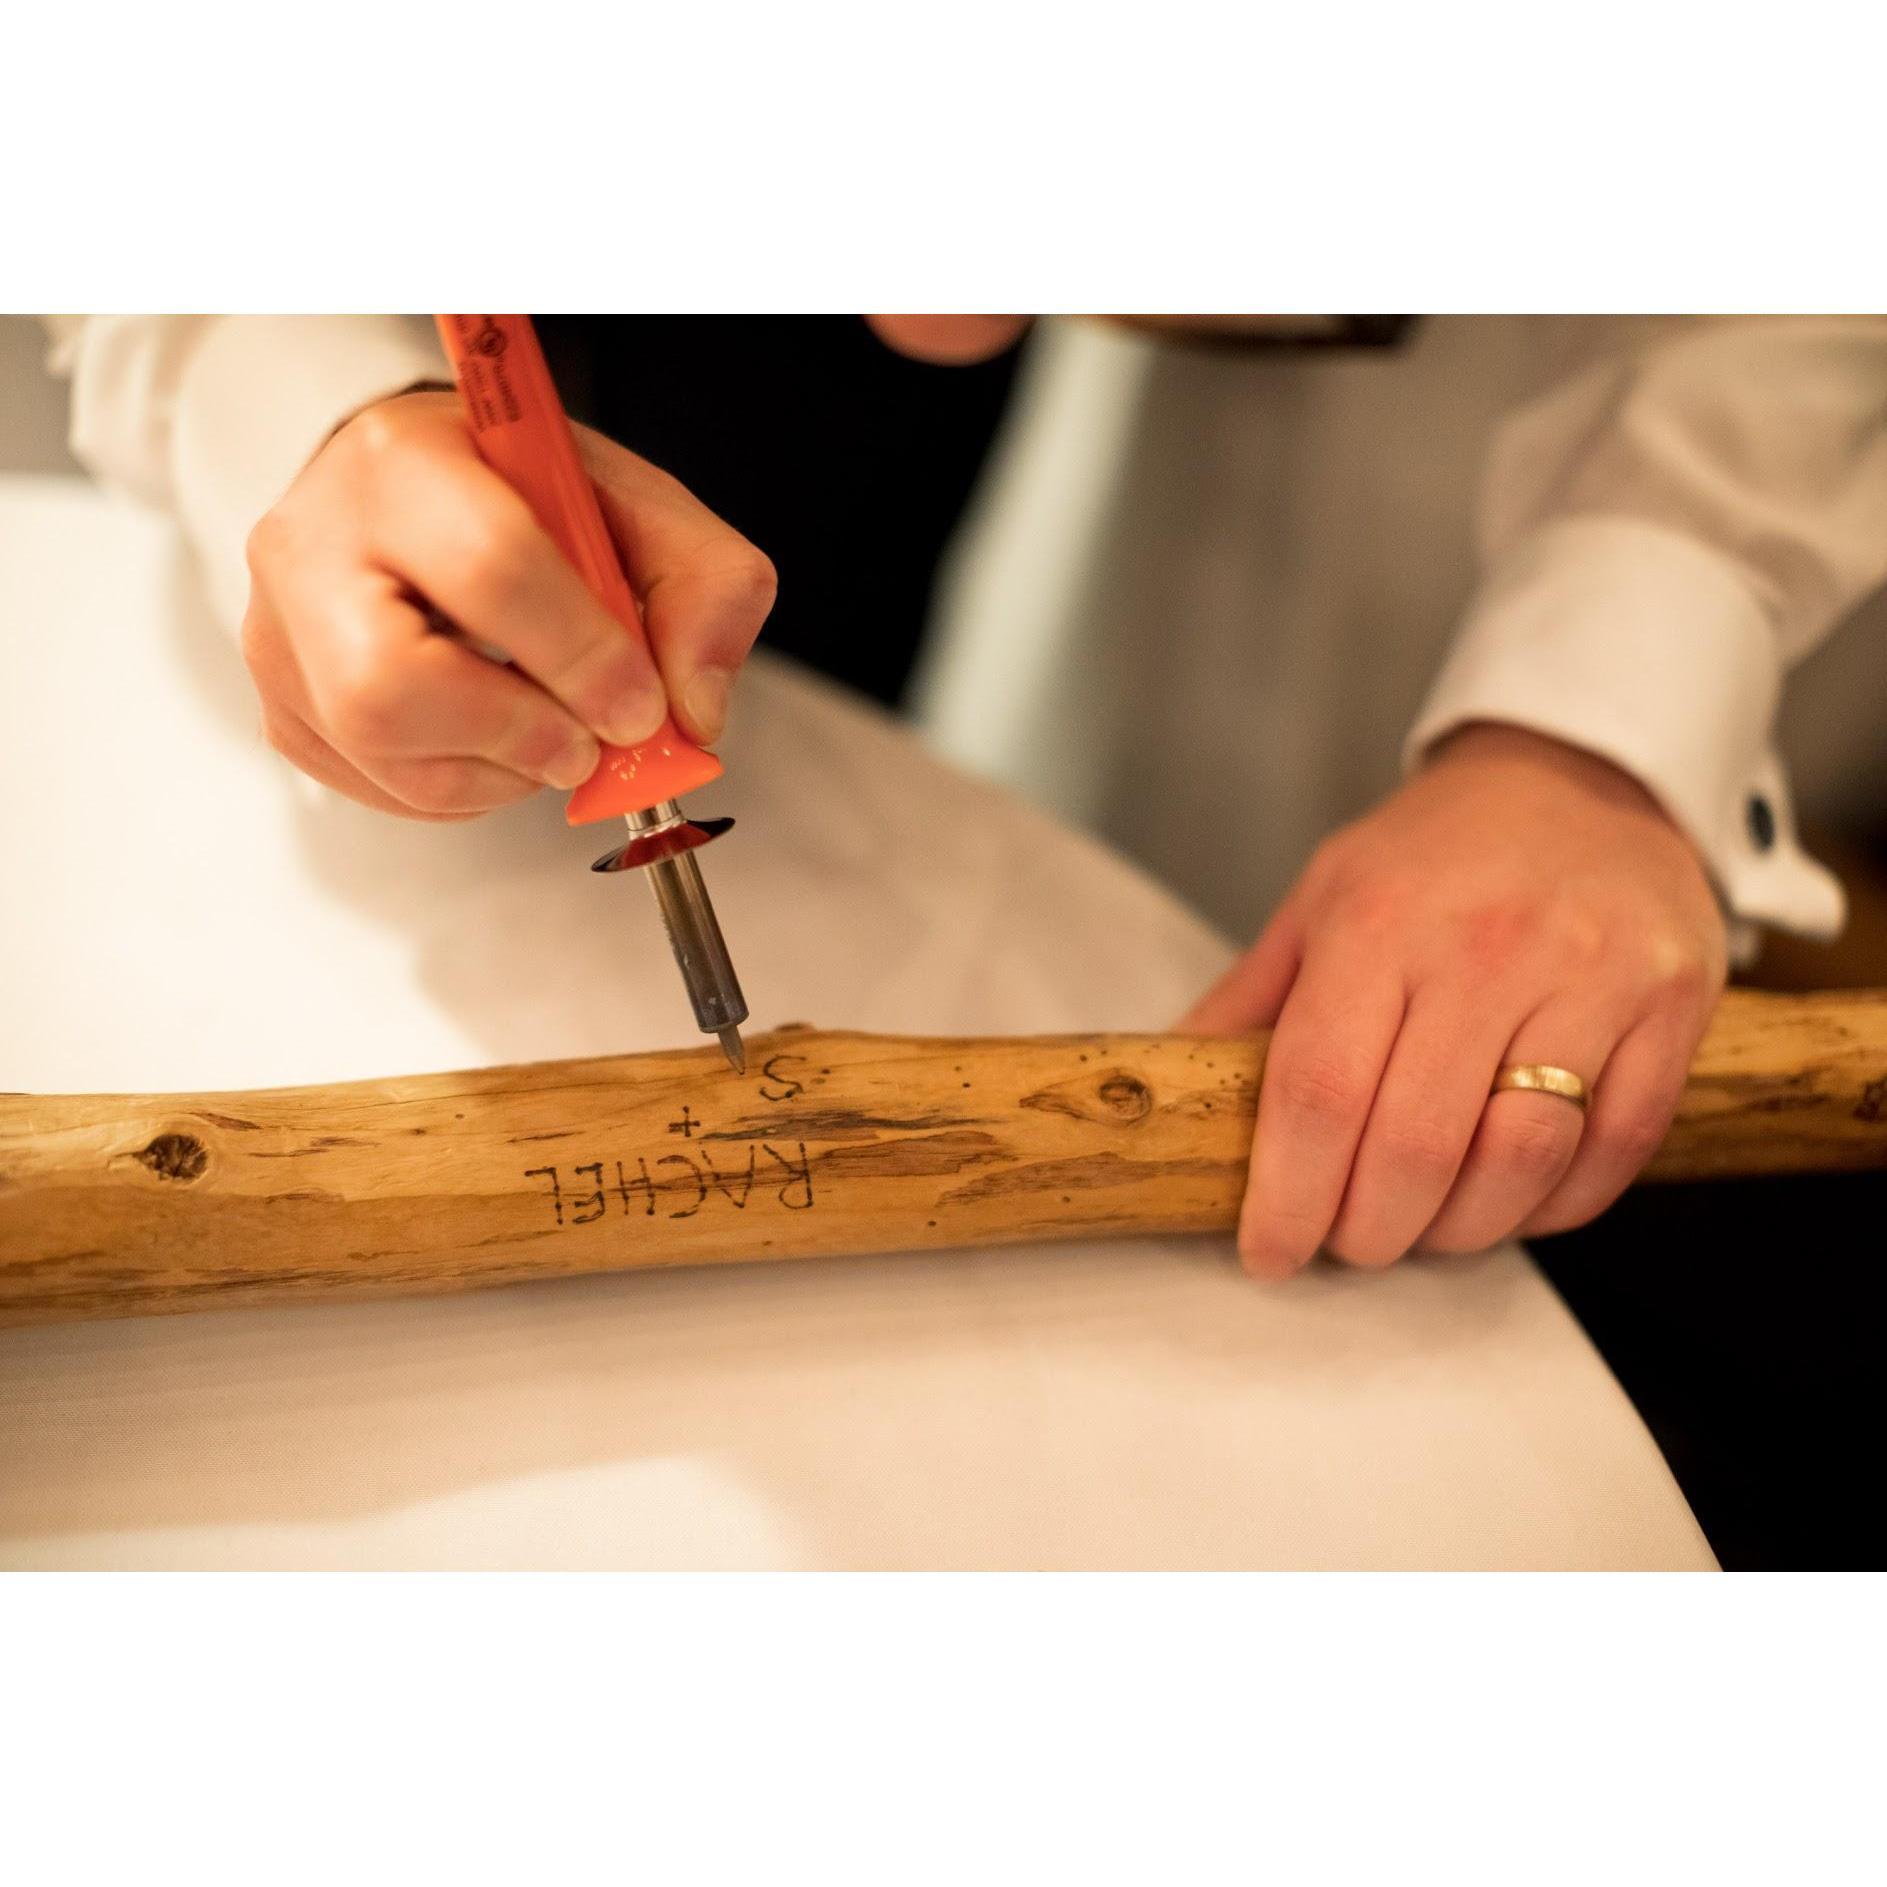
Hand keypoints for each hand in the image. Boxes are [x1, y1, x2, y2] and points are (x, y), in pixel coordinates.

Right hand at [240, 390, 775, 818]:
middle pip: (389, 683)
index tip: (638, 704)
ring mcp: (277, 631)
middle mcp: (312, 541)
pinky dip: (464, 789)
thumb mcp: (640, 509)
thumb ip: (704, 590)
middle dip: (518, 735)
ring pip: (380, 751)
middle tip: (586, 743)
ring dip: (500, 773)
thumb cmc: (527, 501)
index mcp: (404, 460)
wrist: (423, 497)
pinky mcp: (283, 706)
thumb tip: (690, 712)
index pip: (488, 568)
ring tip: (551, 734)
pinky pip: (377, 789)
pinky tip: (499, 742)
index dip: (580, 657)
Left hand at [1180, 724, 1729, 1277]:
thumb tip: (1169, 1087)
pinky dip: (1552, 1206)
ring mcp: (1590, 976)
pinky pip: (1611, 1151)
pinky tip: (1512, 1197)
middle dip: (1369, 1231)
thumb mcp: (1322, 899)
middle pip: (1414, 1146)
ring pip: (1519, 1162)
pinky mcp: (1670, 1006)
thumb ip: (1249, 1001)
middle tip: (1349, 1243)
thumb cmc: (1437, 853)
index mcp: (1379, 922)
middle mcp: (1485, 948)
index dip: (1287, 1196)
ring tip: (1427, 1224)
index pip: (1320, 1090)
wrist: (1582, 776)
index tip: (1270, 1252)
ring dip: (1461, 1230)